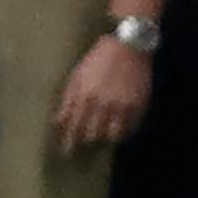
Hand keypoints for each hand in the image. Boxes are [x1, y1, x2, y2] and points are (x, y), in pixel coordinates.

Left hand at [53, 34, 154, 156]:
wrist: (129, 44)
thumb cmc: (99, 58)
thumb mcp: (78, 75)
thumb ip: (69, 99)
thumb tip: (58, 121)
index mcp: (85, 96)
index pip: (74, 127)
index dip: (69, 142)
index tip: (67, 152)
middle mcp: (103, 104)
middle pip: (93, 135)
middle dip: (88, 140)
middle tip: (87, 143)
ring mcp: (122, 105)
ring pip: (113, 135)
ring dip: (107, 137)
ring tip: (106, 135)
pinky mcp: (139, 105)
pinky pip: (131, 127)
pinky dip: (125, 131)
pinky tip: (122, 128)